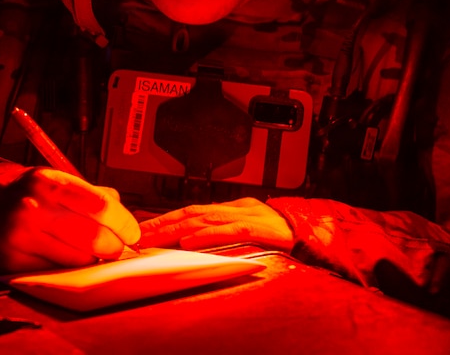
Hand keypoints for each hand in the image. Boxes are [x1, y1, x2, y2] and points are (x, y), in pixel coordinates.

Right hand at [0, 168, 139, 273]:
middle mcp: (34, 208)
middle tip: (115, 247)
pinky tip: (63, 258)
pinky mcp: (14, 263)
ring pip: (79, 260)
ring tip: (87, 251)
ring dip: (91, 259)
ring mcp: (22, 237)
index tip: (131, 232)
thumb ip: (90, 194)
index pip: (101, 206)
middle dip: (113, 246)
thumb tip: (122, 211)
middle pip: (94, 237)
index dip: (124, 223)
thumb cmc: (25, 198)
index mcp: (48, 182)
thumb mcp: (54, 183)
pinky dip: (68, 269)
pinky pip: (58, 273)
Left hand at [138, 197, 295, 250]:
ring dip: (175, 229)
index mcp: (229, 208)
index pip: (190, 211)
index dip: (165, 219)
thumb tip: (193, 237)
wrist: (310, 228)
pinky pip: (228, 231)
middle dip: (162, 224)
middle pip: (190, 213)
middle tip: (139, 235)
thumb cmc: (279, 231)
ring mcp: (245, 216)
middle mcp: (233, 208)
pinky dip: (208, 235)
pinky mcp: (257, 229)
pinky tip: (190, 241)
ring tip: (155, 239)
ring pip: (203, 220)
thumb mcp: (247, 226)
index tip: (143, 229)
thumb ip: (224, 229)